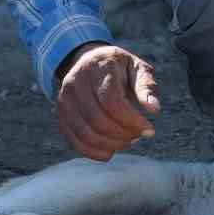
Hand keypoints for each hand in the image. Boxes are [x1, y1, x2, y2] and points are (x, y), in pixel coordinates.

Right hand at [53, 42, 159, 160]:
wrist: (89, 62)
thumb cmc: (119, 69)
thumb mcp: (137, 68)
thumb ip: (146, 87)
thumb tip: (153, 108)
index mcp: (97, 68)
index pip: (112, 102)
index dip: (132, 121)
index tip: (149, 130)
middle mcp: (75, 83)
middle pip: (98, 120)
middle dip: (122, 135)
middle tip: (138, 136)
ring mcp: (64, 100)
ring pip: (86, 134)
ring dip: (111, 145)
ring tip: (127, 141)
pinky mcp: (60, 115)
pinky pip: (74, 141)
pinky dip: (94, 152)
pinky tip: (111, 151)